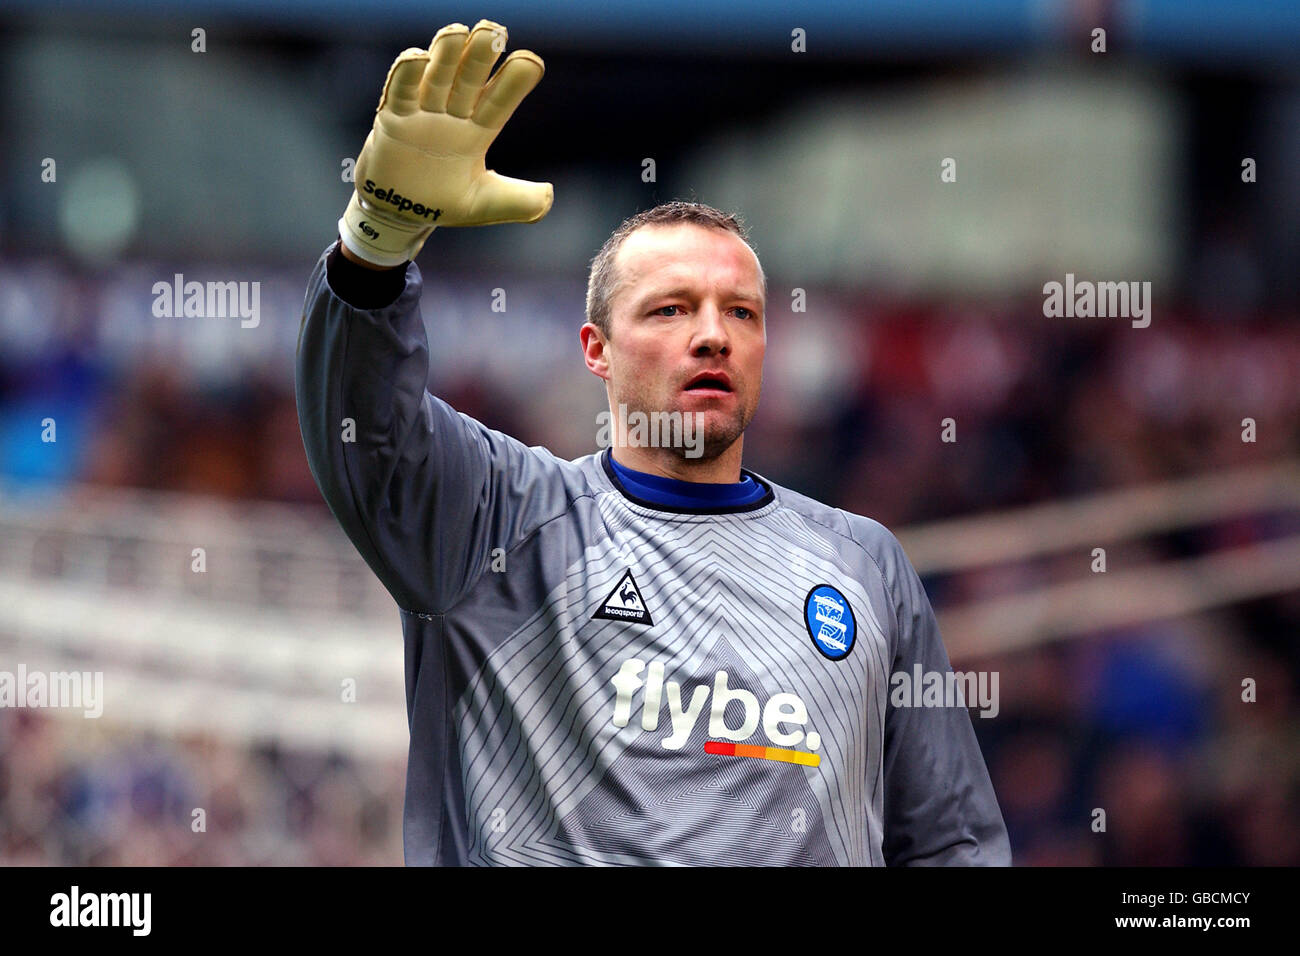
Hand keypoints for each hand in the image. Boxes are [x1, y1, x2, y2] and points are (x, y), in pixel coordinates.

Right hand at [339, 19, 552, 265]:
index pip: (499, 102)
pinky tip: (419, 57)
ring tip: (458, 31)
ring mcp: (422, 114)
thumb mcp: (484, 206)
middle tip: (496, 31)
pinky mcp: (393, 119)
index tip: (531, 62)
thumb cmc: (442, 204)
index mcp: (478, 131)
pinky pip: (400, 92)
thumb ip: (518, 202)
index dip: (513, 83)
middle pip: (469, 79)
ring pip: (436, 77)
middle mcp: (452, 115)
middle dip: (481, 56)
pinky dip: (407, 74)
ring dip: (446, 54)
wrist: (398, 215)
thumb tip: (549, 196)